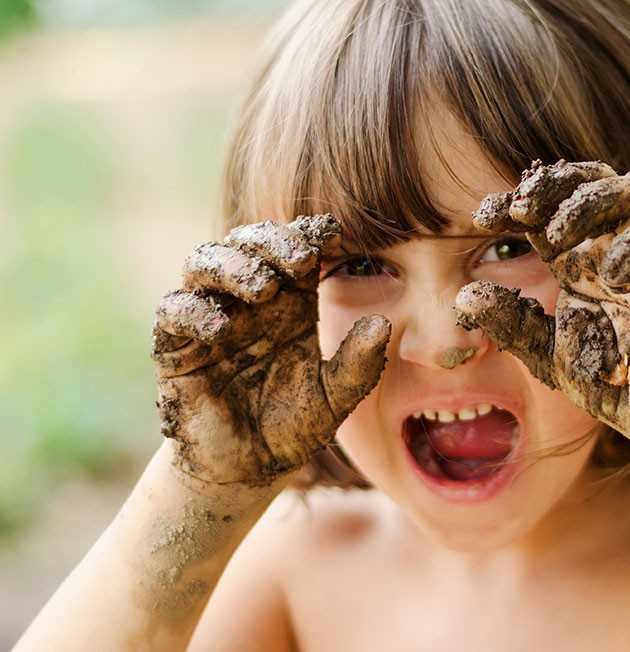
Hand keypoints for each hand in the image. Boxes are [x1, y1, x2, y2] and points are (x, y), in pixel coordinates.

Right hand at [152, 215, 390, 484]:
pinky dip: (193, 310)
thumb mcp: (336, 396)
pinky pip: (173, 310)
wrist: (249, 470)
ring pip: (204, 261)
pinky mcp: (178, 347)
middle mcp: (250, 301)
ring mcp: (211, 318)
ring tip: (262, 288)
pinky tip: (221, 329)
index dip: (310, 233)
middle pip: (248, 241)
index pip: (295, 248)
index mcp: (291, 302)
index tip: (333, 234)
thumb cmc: (295, 425)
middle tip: (300, 258)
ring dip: (232, 265)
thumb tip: (383, 323)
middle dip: (271, 240)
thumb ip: (358, 362)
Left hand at [455, 161, 629, 479]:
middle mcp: (612, 248)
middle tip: (521, 209)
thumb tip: (463, 294)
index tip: (482, 217)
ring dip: (590, 203)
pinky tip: (610, 280)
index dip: (515, 201)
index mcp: (577, 260)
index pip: (547, 208)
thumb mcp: (546, 352)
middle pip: (590, 181)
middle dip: (553, 184)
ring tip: (558, 237)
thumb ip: (511, 322)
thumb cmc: (610, 382)